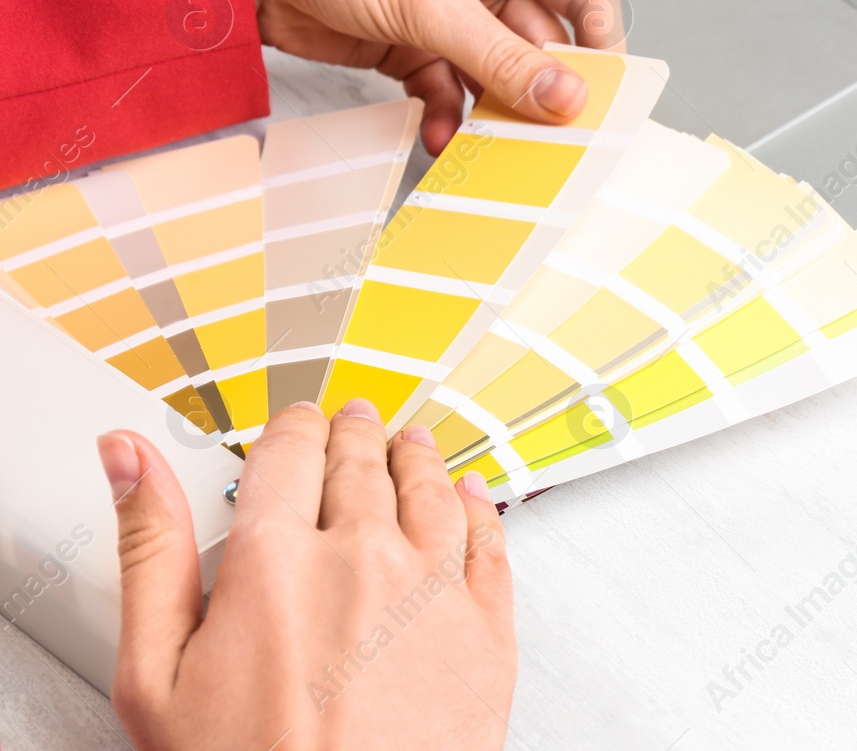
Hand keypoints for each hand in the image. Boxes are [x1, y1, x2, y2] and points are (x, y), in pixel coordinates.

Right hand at [99, 399, 515, 749]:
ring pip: (432, 490)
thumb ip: (150, 550)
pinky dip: (480, 507)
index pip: (291, 454)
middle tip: (356, 419)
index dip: (294, 429)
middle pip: (363, 464)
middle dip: (355, 435)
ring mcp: (433, 592)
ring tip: (410, 443)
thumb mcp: (156, 673)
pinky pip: (490, 543)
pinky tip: (473, 496)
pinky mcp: (487, 630)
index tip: (297, 423)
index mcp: (277, 562)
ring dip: (418, 457)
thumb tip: (129, 458)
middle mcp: (364, 560)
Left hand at [220, 0, 625, 154]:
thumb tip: (568, 99)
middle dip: (543, 88)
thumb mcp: (429, 2)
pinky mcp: (412, 40)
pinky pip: (451, 85)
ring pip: (496, 69)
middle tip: (554, 135)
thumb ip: (501, 58)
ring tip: (499, 147)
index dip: (600, 42)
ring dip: (495, 109)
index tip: (603, 95)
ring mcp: (449, 6)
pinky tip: (443, 136)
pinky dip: (450, 113)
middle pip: (541, 39)